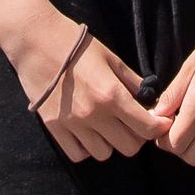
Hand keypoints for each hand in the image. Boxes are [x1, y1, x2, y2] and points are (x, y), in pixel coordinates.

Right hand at [9, 7, 161, 165]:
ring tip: (106, 126)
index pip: (147, 128)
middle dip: (136, 136)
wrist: (35, 40)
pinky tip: (87, 132)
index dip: (159, 128)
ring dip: (110, 143)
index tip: (160, 122)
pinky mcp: (54, 128)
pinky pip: (78, 154)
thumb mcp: (111, 58)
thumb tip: (151, 100)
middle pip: (129, 147)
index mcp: (112, 94)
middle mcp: (94, 114)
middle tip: (132, 123)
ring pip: (104, 154)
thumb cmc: (76, 45)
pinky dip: (86, 148)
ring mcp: (72, 124)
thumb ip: (133, 82)